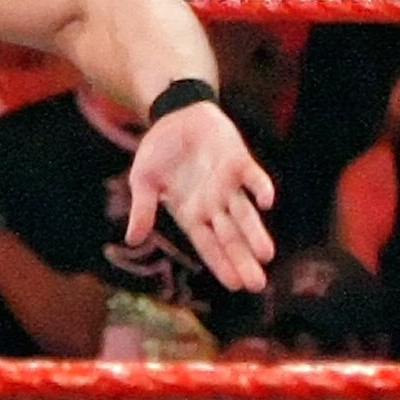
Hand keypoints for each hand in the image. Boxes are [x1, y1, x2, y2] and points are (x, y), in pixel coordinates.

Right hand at [124, 98, 274, 294]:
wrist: (175, 114)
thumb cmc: (159, 151)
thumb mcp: (142, 180)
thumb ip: (142, 209)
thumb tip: (132, 241)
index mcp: (191, 213)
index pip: (209, 245)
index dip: (221, 264)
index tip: (235, 285)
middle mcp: (214, 204)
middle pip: (231, 237)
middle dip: (243, 259)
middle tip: (257, 284)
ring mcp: (228, 184)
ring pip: (245, 214)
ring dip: (255, 233)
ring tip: (266, 255)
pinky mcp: (239, 161)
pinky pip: (253, 177)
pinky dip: (260, 188)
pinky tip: (267, 203)